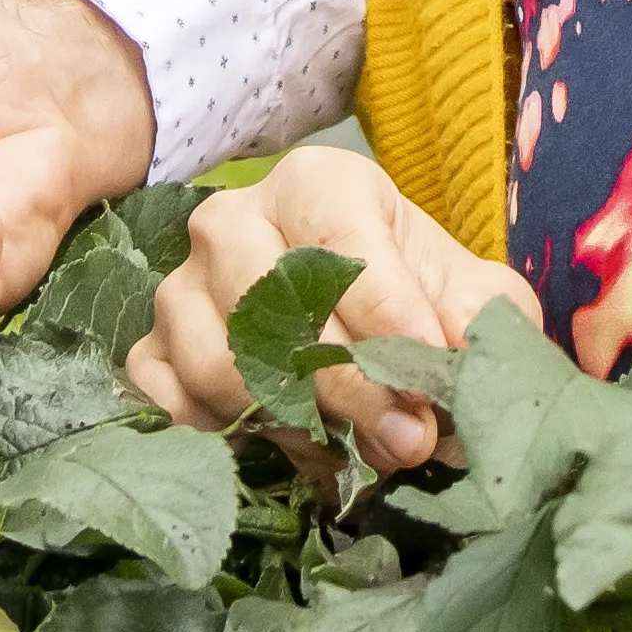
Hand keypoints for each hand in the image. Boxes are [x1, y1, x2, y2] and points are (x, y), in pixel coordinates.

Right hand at [119, 143, 550, 474]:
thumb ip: (481, 318)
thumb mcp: (468, 293)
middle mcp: (233, 221)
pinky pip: (167, 399)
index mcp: (315, 185)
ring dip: (293, 420)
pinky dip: (228, 436)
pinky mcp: (149, 350)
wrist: (361, 319)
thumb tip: (461, 356)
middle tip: (408, 435)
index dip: (388, 313)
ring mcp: (180, 288)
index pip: (338, 245)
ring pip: (216, 362)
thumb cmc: (413, 294)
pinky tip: (288, 443)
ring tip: (357, 446)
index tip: (429, 364)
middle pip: (268, 306)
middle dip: (346, 383)